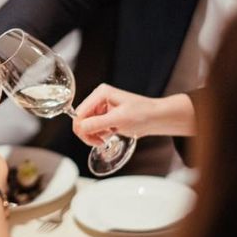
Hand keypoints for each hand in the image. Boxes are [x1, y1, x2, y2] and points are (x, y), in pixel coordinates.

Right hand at [73, 84, 196, 145]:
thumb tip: (80, 128)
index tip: (90, 139)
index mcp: (100, 93)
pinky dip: (98, 135)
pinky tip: (108, 136)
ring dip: (92, 136)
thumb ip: (98, 123)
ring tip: (103, 141)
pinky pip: (93, 128)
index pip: (80, 112)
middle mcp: (98, 99)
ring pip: (86, 125)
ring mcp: (101, 108)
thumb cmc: (143, 114)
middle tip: (98, 142)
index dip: (81, 128)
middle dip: (87, 133)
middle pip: (81, 119)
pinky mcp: (105, 117)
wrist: (157, 119)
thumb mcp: (119, 119)